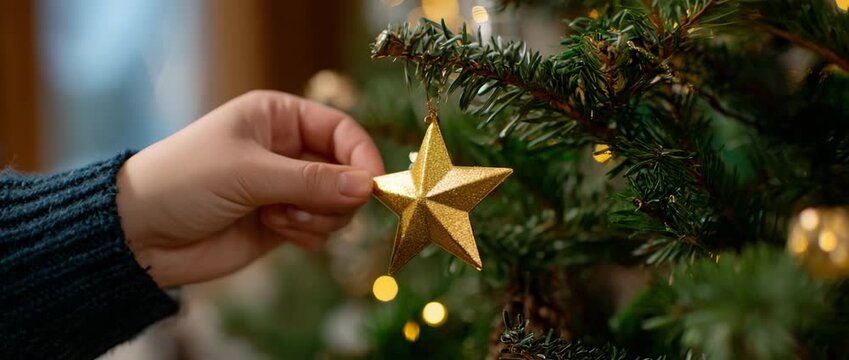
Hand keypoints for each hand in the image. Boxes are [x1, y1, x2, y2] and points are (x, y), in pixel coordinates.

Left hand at [116, 90, 383, 287]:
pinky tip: (275, 231)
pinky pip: (321, 229)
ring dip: (317, 217)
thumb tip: (369, 187)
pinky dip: (308, 234)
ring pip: (337, 204)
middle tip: (306, 207)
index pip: (341, 130)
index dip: (362, 156)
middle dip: (334, 194)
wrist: (140, 235)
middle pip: (346, 170)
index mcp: (279, 117)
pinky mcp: (283, 223)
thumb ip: (311, 181)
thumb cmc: (185, 182)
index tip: (374, 186)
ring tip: (278, 219)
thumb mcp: (248, 173)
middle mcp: (288, 150)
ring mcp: (286, 188)